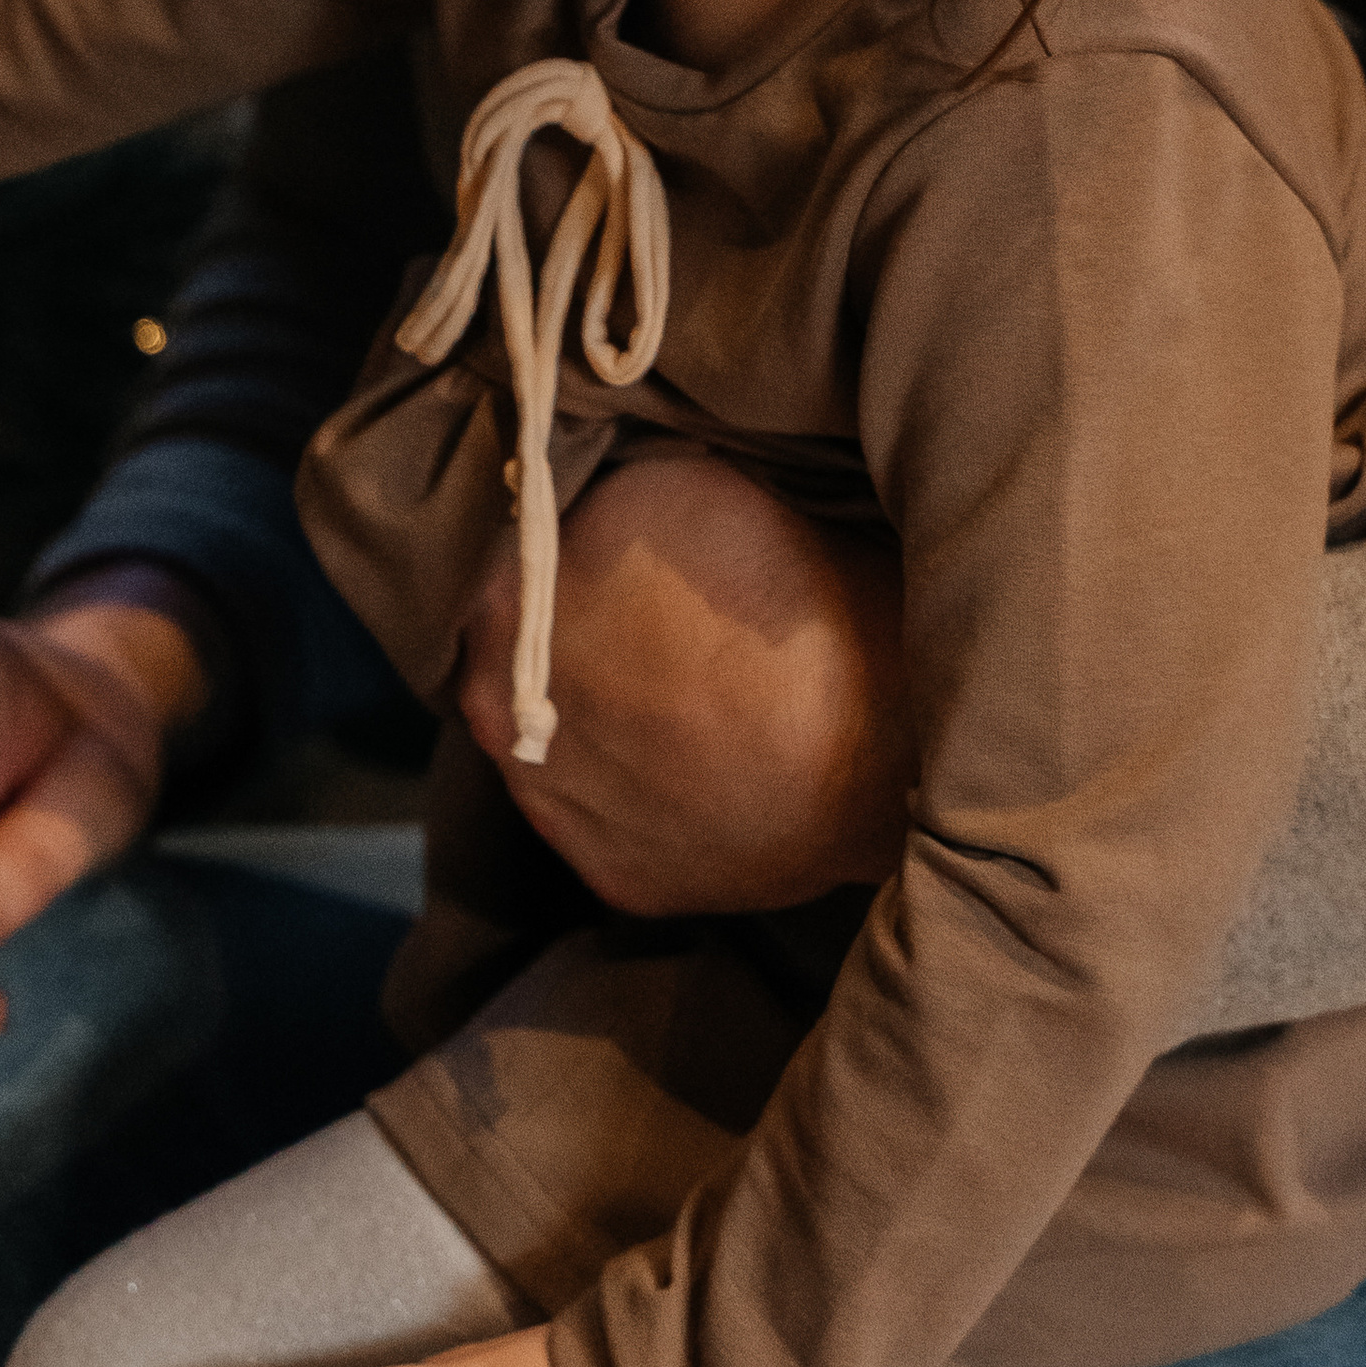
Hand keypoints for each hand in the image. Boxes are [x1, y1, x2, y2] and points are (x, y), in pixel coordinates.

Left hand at [461, 449, 914, 913]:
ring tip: (694, 707)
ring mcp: (556, 816)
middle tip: (660, 633)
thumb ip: (589, 512)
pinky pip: (620, 825)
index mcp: (494, 615)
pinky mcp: (620, 883)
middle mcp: (496, 723)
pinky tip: (707, 771)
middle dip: (579, 652)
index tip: (618, 561)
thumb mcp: (661, 484)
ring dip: (608, 731)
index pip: (509, 573)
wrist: (871, 726)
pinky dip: (652, 801)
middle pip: (523, 671)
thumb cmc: (768, 585)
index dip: (568, 563)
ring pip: (564, 755)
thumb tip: (575, 530)